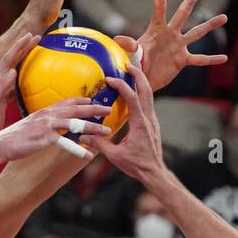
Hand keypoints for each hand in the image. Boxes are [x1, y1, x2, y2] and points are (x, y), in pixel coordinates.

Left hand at [0, 32, 39, 133]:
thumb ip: (1, 87)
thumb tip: (12, 71)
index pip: (8, 58)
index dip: (19, 47)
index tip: (30, 37)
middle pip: (12, 58)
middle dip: (23, 46)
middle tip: (36, 37)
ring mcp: (2, 86)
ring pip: (15, 66)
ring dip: (24, 55)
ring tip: (35, 48)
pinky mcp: (6, 93)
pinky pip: (17, 78)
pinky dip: (25, 70)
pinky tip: (33, 72)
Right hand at [0, 97, 111, 162]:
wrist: (0, 144)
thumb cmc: (14, 137)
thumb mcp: (30, 126)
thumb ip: (42, 124)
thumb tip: (49, 127)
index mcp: (44, 111)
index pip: (66, 102)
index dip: (81, 100)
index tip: (93, 100)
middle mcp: (47, 115)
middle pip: (75, 109)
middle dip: (94, 109)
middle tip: (109, 109)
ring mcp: (46, 126)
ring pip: (75, 123)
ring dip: (92, 127)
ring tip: (106, 130)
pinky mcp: (44, 138)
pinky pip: (65, 143)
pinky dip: (78, 149)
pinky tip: (88, 155)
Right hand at [96, 62, 165, 184]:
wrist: (154, 172)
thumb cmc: (136, 165)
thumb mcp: (115, 156)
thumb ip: (99, 144)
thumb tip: (83, 135)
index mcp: (140, 124)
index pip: (132, 98)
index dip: (122, 86)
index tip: (110, 79)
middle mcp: (148, 119)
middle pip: (146, 90)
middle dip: (138, 75)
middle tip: (127, 65)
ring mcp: (152, 120)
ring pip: (149, 95)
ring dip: (141, 82)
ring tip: (130, 73)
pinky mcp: (151, 123)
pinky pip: (147, 103)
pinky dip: (141, 93)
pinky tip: (133, 92)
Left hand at [112, 0, 227, 92]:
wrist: (142, 80)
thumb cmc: (135, 64)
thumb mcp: (131, 54)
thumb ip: (128, 45)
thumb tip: (119, 39)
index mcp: (156, 29)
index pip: (159, 8)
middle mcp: (170, 34)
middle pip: (183, 13)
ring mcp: (178, 46)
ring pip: (197, 33)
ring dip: (210, 25)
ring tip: (224, 17)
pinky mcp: (183, 60)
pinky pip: (200, 60)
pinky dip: (211, 59)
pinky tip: (224, 58)